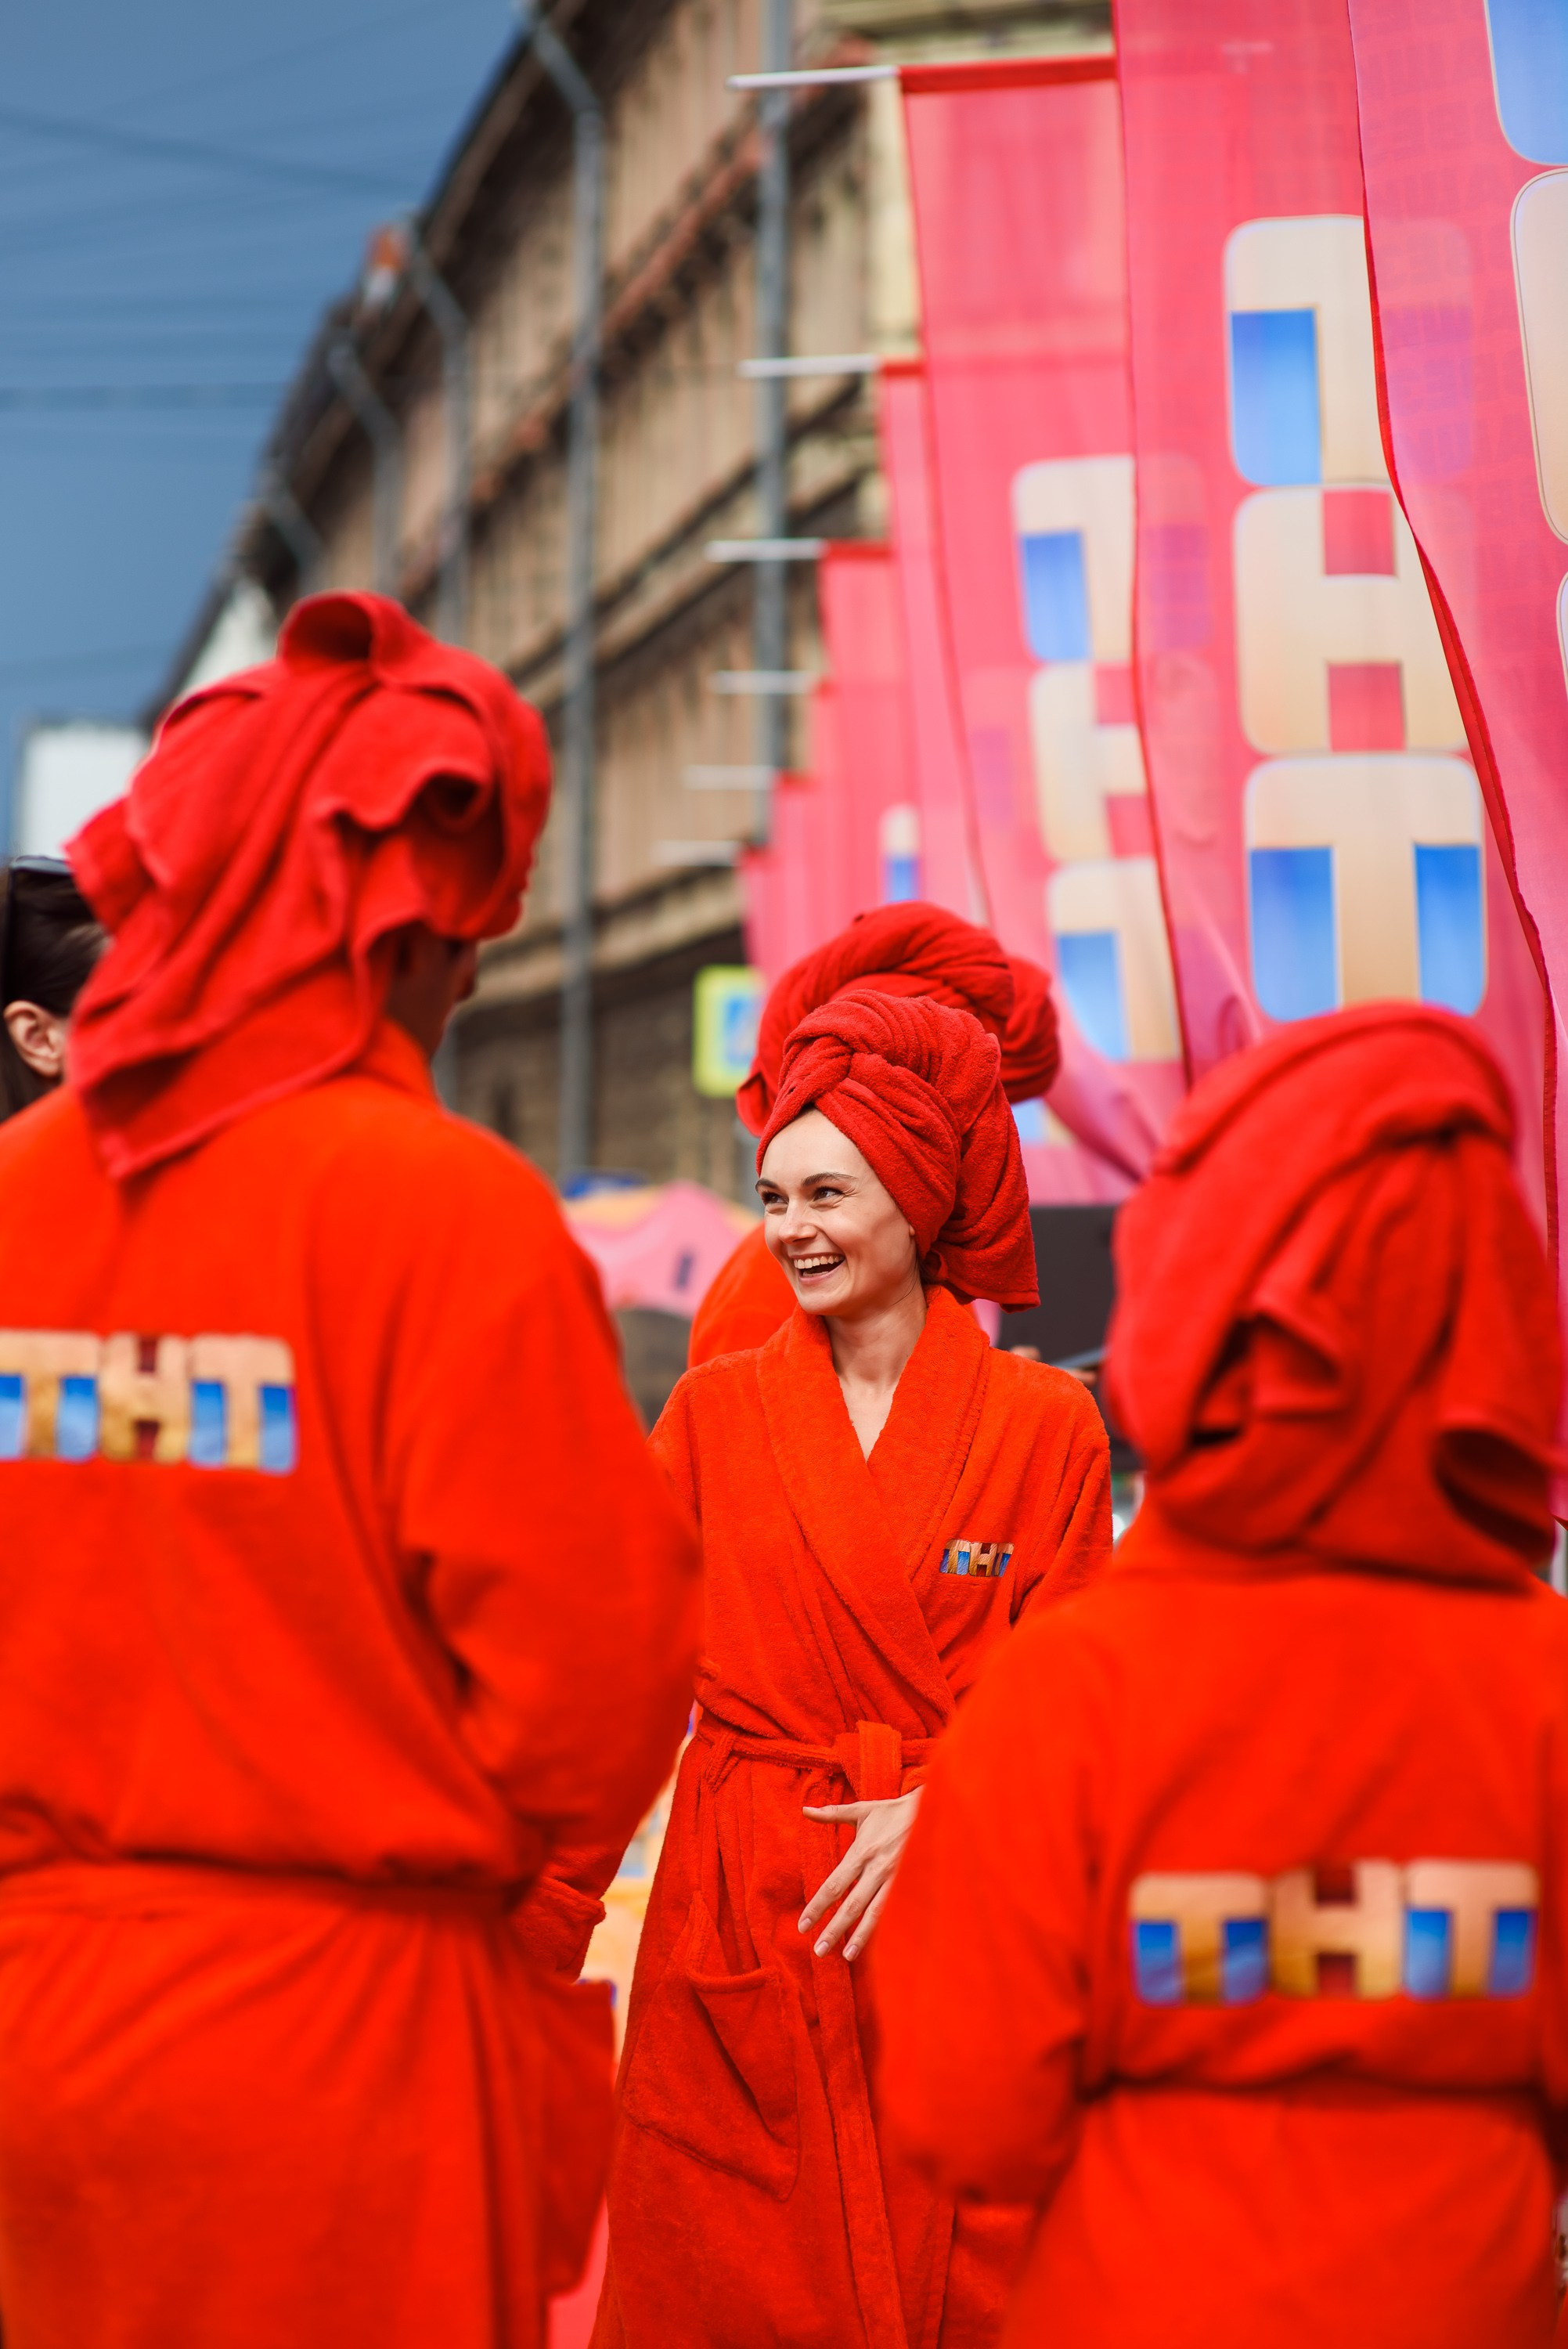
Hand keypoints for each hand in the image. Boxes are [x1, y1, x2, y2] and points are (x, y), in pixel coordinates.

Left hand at [798, 1789, 921, 1961]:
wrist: (932, 1809)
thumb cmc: (892, 1812)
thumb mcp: (862, 1811)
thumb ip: (831, 1814)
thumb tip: (805, 1810)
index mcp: (862, 1852)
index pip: (834, 1885)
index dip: (817, 1907)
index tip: (803, 1925)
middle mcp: (877, 1869)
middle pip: (852, 1905)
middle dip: (834, 1930)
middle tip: (819, 1951)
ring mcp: (897, 1879)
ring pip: (876, 1913)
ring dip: (860, 1936)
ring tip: (847, 1956)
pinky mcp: (912, 1884)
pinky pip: (896, 1910)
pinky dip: (886, 1928)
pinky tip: (878, 1945)